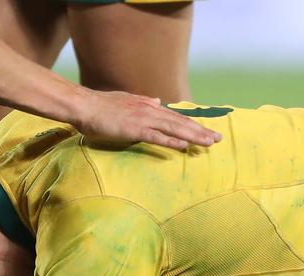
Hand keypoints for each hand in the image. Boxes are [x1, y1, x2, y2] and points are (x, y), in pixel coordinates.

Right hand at [75, 89, 221, 149]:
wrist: (85, 105)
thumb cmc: (101, 106)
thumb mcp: (126, 101)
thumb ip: (143, 102)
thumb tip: (157, 101)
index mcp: (148, 105)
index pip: (175, 117)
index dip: (192, 124)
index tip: (206, 130)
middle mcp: (150, 110)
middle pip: (180, 122)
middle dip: (200, 131)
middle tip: (218, 139)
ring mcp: (143, 119)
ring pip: (174, 129)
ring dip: (193, 136)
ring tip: (208, 143)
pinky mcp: (134, 129)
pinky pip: (157, 136)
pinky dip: (171, 141)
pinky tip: (184, 145)